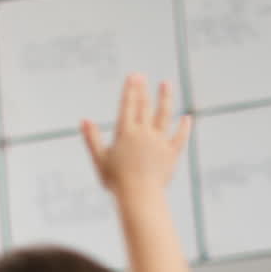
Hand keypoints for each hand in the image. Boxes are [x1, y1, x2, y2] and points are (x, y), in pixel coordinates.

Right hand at [81, 76, 190, 195]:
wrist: (139, 195)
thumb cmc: (116, 181)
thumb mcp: (99, 159)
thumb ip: (92, 138)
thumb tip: (84, 120)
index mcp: (126, 133)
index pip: (127, 106)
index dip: (130, 90)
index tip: (132, 76)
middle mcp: (144, 133)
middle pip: (144, 107)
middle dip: (143, 90)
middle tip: (142, 76)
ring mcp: (159, 142)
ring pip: (164, 115)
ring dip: (165, 98)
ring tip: (166, 83)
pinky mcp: (171, 154)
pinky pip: (179, 137)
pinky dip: (183, 128)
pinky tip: (186, 118)